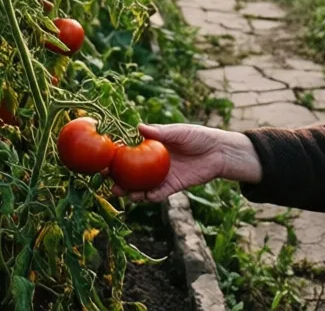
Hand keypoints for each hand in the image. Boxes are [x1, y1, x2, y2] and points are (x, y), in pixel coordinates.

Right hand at [111, 123, 262, 203]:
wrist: (220, 152)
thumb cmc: (199, 136)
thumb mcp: (179, 132)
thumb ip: (160, 132)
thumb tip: (138, 127)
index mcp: (153, 147)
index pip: (130, 153)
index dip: (116, 157)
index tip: (104, 160)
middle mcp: (154, 163)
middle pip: (132, 173)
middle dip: (118, 179)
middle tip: (108, 182)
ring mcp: (163, 175)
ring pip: (142, 187)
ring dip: (132, 192)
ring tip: (124, 193)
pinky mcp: (174, 186)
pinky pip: (159, 194)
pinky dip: (151, 197)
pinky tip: (145, 197)